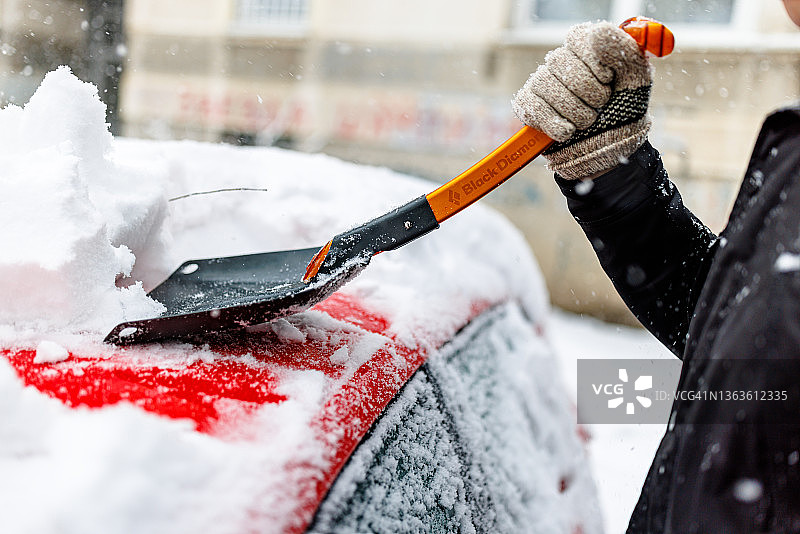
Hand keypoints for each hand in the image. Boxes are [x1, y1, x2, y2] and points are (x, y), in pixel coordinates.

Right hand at [512, 21, 651, 179]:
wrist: (610, 149)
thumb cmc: (624, 111)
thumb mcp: (637, 78)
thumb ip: (623, 50)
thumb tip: (597, 33)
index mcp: (587, 47)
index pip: (578, 38)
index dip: (595, 62)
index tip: (609, 80)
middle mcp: (561, 61)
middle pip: (559, 61)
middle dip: (587, 91)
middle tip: (601, 105)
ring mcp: (541, 83)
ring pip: (544, 84)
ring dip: (573, 110)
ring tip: (587, 122)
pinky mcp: (528, 106)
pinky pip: (531, 107)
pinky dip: (554, 124)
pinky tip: (569, 132)